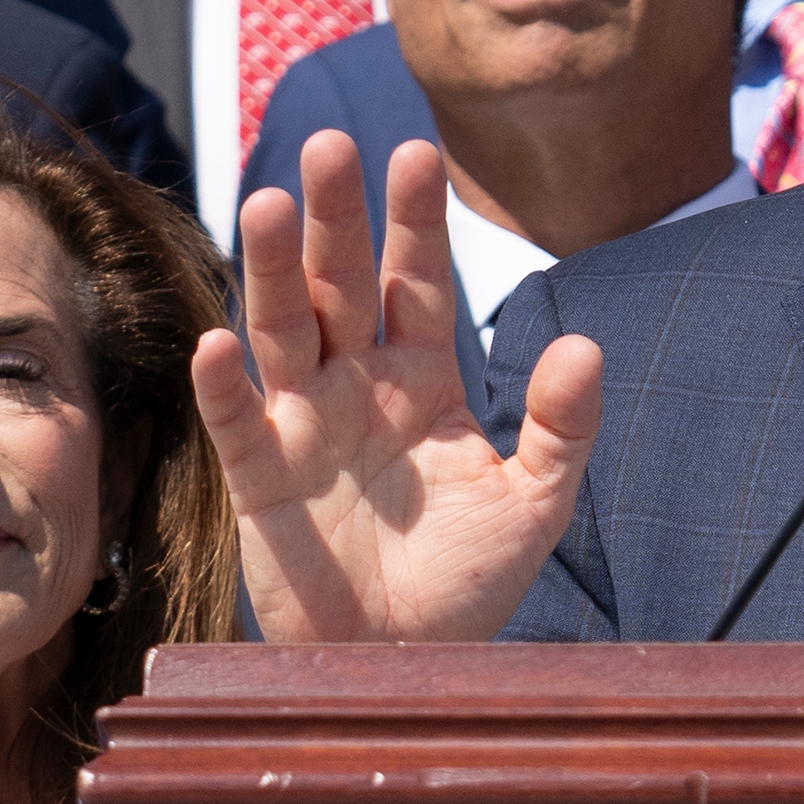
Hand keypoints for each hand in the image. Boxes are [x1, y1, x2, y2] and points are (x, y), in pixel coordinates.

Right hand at [202, 135, 600, 644]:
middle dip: (336, 217)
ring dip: (273, 270)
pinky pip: (237, 420)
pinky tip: (217, 343)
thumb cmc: (469, 579)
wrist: (404, 658)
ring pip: (281, 328)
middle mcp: (356, 381)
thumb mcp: (535, 504)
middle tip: (332, 145)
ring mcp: (302, 422)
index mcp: (424, 374)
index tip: (415, 153)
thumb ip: (563, 428)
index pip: (415, 279)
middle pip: (339, 283)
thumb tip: (586, 346)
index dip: (414, 220)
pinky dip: (225, 384)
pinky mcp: (258, 476)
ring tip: (271, 205)